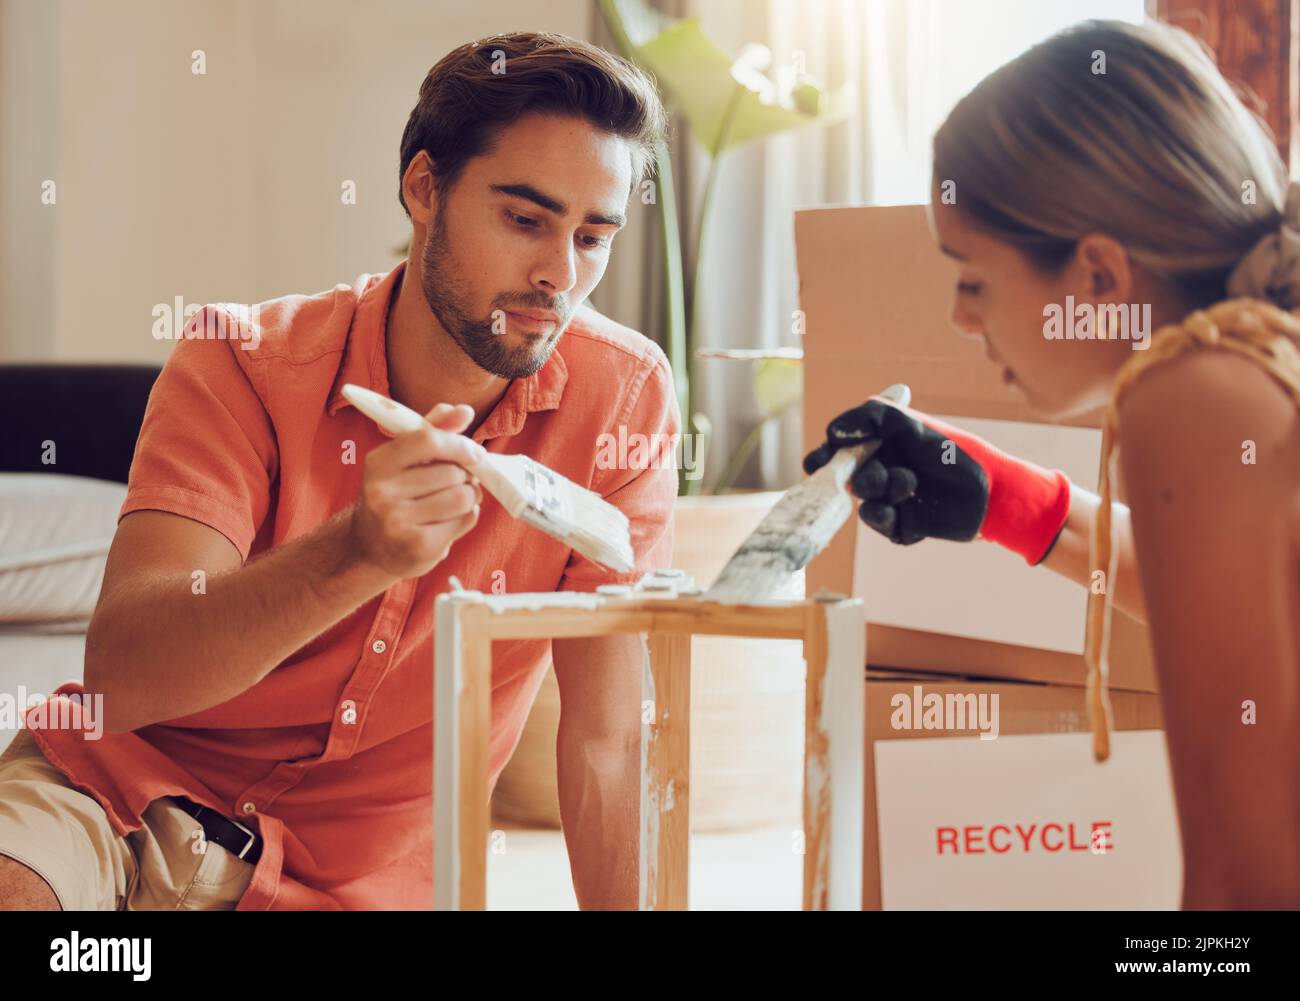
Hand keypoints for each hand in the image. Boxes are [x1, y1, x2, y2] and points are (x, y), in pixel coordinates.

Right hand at [348, 403, 485, 579]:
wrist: (370, 547)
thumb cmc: (395, 495)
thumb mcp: (404, 460)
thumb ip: (433, 431)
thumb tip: (464, 411)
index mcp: (378, 463)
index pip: (428, 440)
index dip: (459, 444)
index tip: (474, 452)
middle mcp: (382, 492)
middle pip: (452, 472)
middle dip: (465, 475)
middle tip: (458, 481)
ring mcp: (398, 522)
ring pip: (463, 496)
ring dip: (470, 496)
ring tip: (456, 500)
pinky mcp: (418, 547)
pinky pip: (465, 520)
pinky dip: (467, 517)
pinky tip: (449, 521)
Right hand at [803, 396, 1070, 563]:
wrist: (993, 491)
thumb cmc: (956, 452)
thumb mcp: (913, 425)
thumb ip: (873, 417)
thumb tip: (833, 430)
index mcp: (881, 446)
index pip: (840, 450)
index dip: (825, 456)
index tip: (819, 461)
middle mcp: (882, 471)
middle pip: (846, 477)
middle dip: (858, 474)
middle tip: (871, 470)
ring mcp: (890, 500)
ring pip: (863, 500)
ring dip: (880, 489)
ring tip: (910, 482)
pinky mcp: (900, 525)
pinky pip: (878, 522)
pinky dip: (884, 515)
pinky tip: (899, 509)